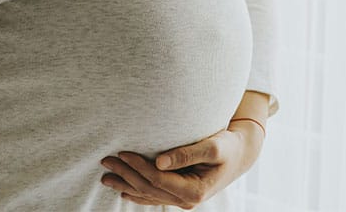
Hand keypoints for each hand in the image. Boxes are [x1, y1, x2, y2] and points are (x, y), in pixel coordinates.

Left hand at [99, 122, 263, 208]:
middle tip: (106, 161)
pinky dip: (137, 193)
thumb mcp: (212, 147)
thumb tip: (158, 161)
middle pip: (149, 189)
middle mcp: (187, 200)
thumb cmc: (228, 146)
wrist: (240, 155)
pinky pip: (154, 197)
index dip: (138, 167)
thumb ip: (186, 153)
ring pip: (148, 195)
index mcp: (194, 190)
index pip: (158, 179)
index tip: (122, 152)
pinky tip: (123, 189)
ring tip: (105, 177)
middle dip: (126, 174)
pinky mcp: (180, 194)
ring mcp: (182, 200)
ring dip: (126, 185)